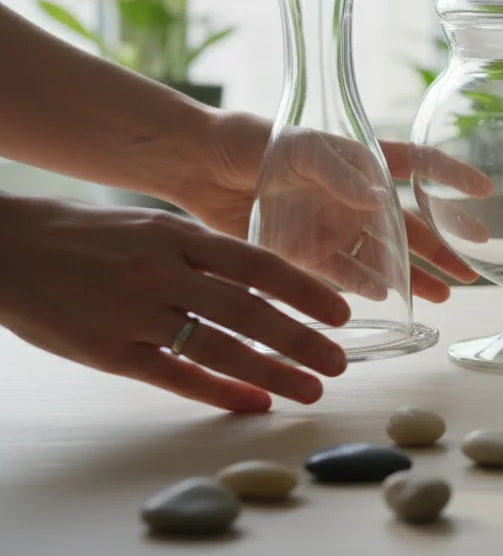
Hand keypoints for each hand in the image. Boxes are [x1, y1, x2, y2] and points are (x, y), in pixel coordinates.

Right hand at [0, 196, 350, 411]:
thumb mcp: (149, 226)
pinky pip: (175, 376)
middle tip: (340, 361)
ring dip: (272, 373)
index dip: (304, 289)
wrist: (3, 249)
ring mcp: (133, 314)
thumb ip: (200, 251)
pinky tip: (254, 404)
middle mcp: (160, 272)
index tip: (341, 311)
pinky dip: (219, 392)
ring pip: (218, 348)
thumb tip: (262, 278)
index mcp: (176, 235)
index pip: (256, 263)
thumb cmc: (82, 236)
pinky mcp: (108, 351)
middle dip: (301, 340)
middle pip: (248, 311)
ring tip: (310, 389)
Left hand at [173, 112, 490, 301]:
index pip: (419, 164)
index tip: (484, 191)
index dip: (452, 175)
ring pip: (384, 255)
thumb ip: (341, 173)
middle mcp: (355, 197)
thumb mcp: (302, 148)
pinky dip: (365, 286)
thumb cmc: (256, 142)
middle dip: (443, 247)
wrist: (202, 165)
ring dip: (413, 275)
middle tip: (472, 271)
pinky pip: (343, 273)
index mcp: (363, 161)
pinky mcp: (307, 251)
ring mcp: (334, 225)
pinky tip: (386, 297)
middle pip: (410, 224)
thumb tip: (378, 201)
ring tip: (443, 295)